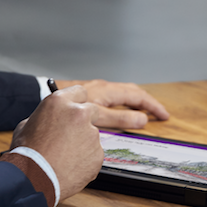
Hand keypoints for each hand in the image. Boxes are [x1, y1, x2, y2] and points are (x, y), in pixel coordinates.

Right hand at [10, 86, 103, 202]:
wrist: (33, 179)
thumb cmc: (26, 154)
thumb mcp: (26, 125)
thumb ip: (46, 117)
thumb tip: (51, 119)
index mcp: (60, 102)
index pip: (79, 91)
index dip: (76, 102)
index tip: (74, 109)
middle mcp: (79, 114)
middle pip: (91, 111)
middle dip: (83, 121)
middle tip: (70, 134)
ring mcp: (91, 134)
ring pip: (92, 134)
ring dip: (83, 142)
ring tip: (64, 155)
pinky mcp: (98, 154)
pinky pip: (94, 153)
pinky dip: (86, 159)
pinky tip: (70, 165)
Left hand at [52, 79, 169, 128]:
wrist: (42, 99)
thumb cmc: (67, 110)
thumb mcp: (97, 116)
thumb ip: (120, 119)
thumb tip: (142, 120)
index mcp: (108, 91)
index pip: (138, 96)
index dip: (152, 106)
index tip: (164, 116)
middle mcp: (103, 87)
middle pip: (132, 92)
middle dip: (147, 102)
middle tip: (160, 114)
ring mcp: (95, 89)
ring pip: (121, 94)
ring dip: (135, 102)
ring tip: (143, 113)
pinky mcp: (87, 94)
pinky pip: (111, 97)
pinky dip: (122, 104)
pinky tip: (119, 112)